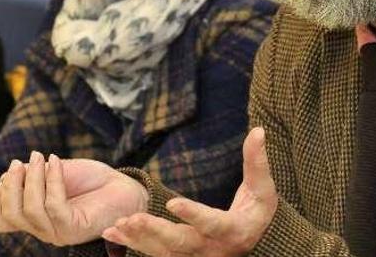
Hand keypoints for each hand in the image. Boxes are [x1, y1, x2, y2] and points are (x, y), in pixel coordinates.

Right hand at [0, 151, 148, 245]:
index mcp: (36, 219)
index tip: (6, 174)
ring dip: (32, 178)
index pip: (3, 221)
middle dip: (11, 186)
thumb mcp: (55, 173)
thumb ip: (33, 175)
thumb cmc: (90, 180)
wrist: (126, 187)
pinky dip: (52, 180)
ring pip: (31, 210)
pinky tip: (57, 161)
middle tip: (20, 162)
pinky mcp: (76, 228)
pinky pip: (55, 205)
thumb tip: (12, 171)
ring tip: (38, 157)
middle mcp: (45, 229)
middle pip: (12, 216)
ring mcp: (59, 232)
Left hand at [101, 127, 277, 256]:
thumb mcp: (263, 188)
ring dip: (140, 238)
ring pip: (164, 252)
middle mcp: (212, 250)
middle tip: (134, 217)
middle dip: (157, 231)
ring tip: (119, 223)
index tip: (172, 202)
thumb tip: (259, 131)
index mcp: (233, 231)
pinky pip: (154, 254)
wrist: (256, 244)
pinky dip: (133, 244)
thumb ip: (257, 162)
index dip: (194, 215)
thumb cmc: (259, 213)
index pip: (213, 224)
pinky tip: (112, 232)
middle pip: (182, 243)